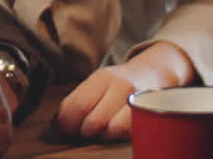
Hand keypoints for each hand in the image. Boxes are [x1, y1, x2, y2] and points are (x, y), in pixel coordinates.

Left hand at [55, 42, 193, 140]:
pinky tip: (114, 133)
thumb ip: (77, 99)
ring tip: (99, 133)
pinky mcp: (150, 114)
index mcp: (102, 78)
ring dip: (101, 136)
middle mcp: (121, 86)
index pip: (78, 105)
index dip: (67, 123)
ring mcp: (138, 100)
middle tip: (82, 132)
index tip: (64, 129)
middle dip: (83, 132)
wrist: (154, 74)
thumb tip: (58, 122)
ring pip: (111, 130)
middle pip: (93, 120)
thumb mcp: (97, 84)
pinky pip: (128, 134)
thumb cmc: (118, 83)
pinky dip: (117, 137)